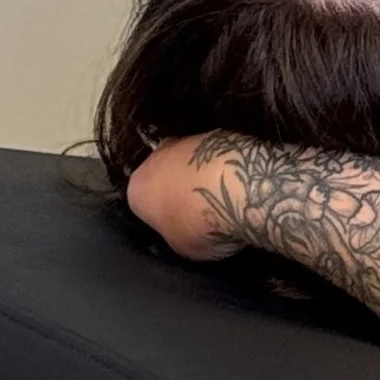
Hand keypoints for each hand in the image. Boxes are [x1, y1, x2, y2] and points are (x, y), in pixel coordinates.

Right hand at [123, 136, 244, 260]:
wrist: (236, 187)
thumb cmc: (200, 224)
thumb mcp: (182, 247)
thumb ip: (176, 234)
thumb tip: (185, 231)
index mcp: (137, 190)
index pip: (144, 205)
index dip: (163, 218)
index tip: (181, 228)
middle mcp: (155, 159)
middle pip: (164, 177)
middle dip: (179, 190)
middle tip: (203, 212)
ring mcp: (187, 140)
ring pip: (190, 162)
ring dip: (203, 176)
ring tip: (226, 197)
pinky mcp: (218, 132)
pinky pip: (217, 155)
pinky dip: (225, 166)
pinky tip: (241, 182)